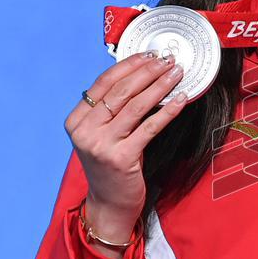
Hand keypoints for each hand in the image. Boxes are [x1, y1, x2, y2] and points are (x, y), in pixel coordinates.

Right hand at [64, 51, 187, 243]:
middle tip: (168, 60)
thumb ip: (111, 110)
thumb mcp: (102, 135)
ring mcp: (101, 145)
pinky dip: (167, 110)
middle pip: (121, 91)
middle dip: (148, 71)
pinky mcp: (121, 158)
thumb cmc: (111, 166)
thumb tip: (140, 75)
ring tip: (177, 73)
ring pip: (136, 105)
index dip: (128, 65)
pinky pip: (150, 127)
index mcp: (76, 121)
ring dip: (160, 85)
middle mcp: (84, 131)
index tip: (149, 54)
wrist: (109, 204)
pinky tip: (181, 99)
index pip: (103, 83)